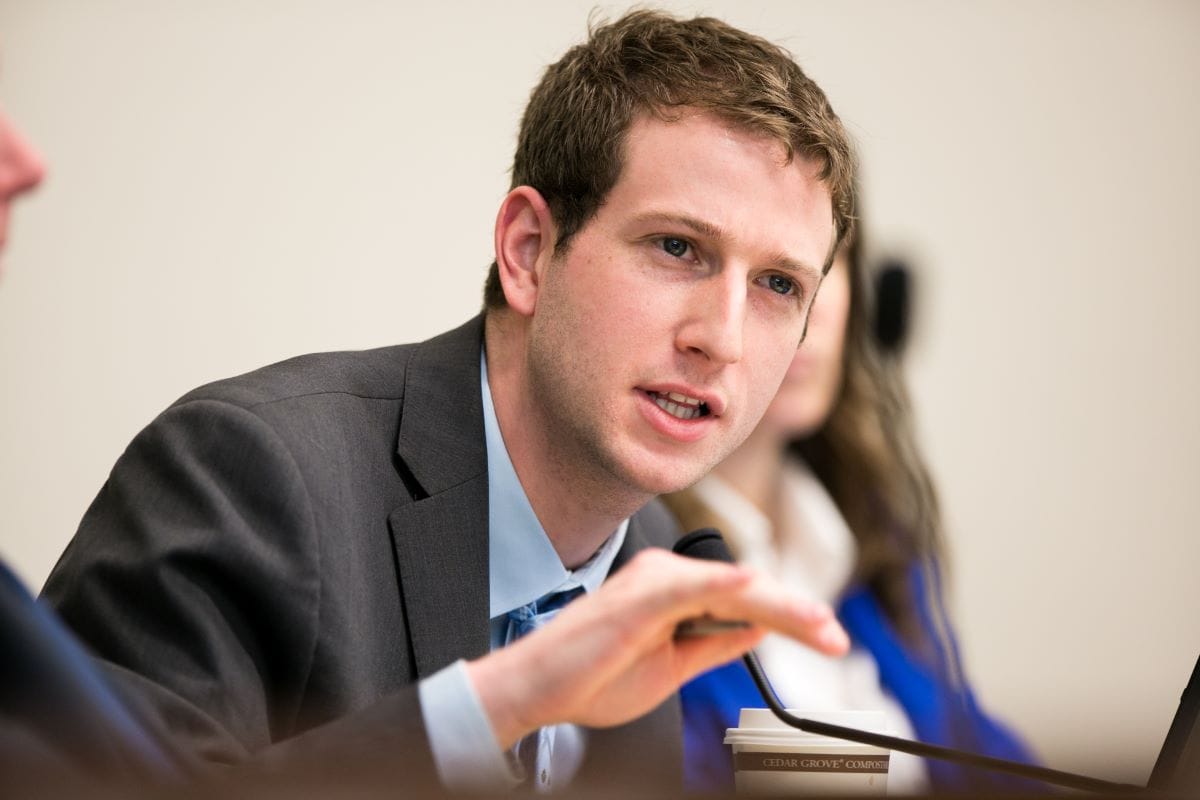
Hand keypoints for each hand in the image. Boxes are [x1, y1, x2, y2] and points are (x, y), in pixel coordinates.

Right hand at [467, 549, 848, 747]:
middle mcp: (666, 576)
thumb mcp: (672, 666)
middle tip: (837, 637)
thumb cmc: (594, 676)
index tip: (829, 637)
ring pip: (731, 588)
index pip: (744, 600)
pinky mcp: (639, 596)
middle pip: (746, 591)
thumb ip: (714, 643)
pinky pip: (689, 586)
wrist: (539, 690)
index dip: (790, 617)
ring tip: (818, 625)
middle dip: (796, 614)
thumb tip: (758, 628)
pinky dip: (723, 585)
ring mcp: (653, 582)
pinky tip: (753, 588)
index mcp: (673, 591)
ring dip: (779, 606)